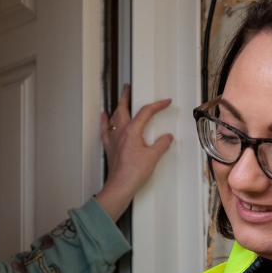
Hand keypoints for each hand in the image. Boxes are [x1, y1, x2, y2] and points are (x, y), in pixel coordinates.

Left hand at [96, 84, 173, 220]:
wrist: (120, 185)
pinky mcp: (110, 147)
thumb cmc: (134, 172)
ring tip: (119, 100)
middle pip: (123, 108)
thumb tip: (167, 138)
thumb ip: (161, 144)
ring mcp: (113, 139)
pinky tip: (104, 117)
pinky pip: (105, 130)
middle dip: (126, 97)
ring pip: (114, 117)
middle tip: (127, 87)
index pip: (146, 112)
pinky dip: (105, 121)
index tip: (165, 102)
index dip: (157, 105)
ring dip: (117, 107)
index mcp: (132, 130)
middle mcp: (121, 132)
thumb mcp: (153, 157)